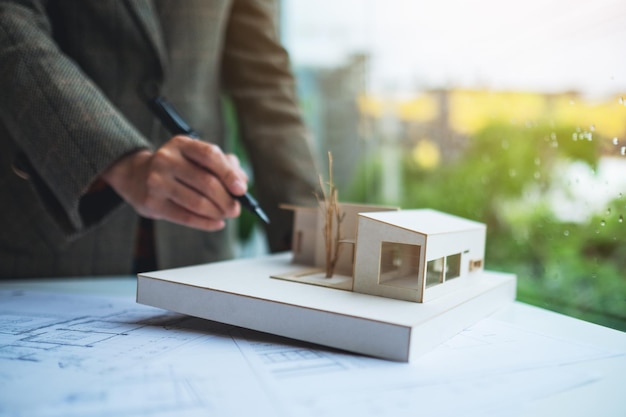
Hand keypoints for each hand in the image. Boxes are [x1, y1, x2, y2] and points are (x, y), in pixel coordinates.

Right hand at [102, 135, 248, 230]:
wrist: (136, 177)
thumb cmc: (177, 168)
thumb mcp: (196, 158)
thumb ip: (223, 165)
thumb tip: (242, 182)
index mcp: (181, 144)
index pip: (209, 155)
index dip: (229, 173)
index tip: (242, 190)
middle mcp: (166, 159)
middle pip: (206, 182)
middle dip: (226, 199)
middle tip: (236, 209)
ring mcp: (156, 181)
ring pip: (197, 202)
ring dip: (217, 213)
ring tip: (225, 215)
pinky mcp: (152, 203)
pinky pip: (185, 217)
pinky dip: (206, 223)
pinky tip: (216, 224)